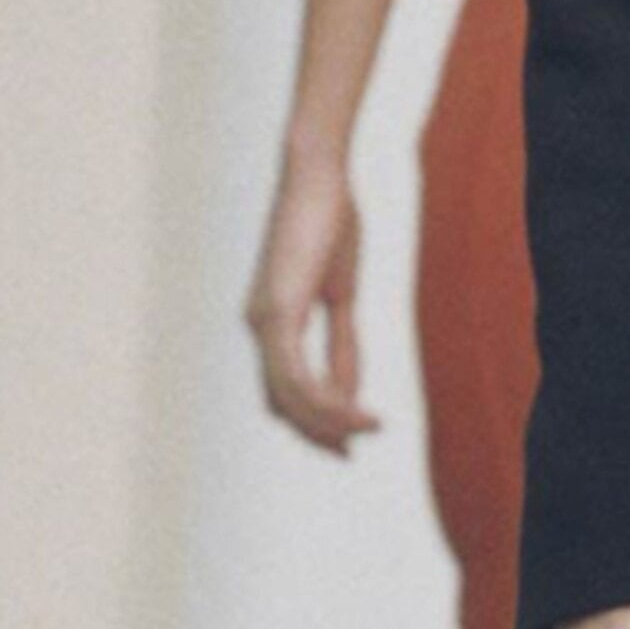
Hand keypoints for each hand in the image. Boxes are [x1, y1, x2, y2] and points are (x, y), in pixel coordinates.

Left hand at [246, 142, 379, 449]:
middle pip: (282, 403)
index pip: (283, 391)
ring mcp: (264, 320)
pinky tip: (359, 409)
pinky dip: (329, 400)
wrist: (316, 174)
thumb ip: (342, 345)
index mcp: (270, 320)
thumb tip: (348, 393)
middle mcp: (258, 325)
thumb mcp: (341, 294)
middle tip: (352, 453)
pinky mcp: (278, 311)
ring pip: (290, 396)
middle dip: (318, 433)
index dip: (312, 422)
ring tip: (371, 429)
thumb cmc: (330, 221)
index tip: (349, 440)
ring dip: (330, 421)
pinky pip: (298, 376)